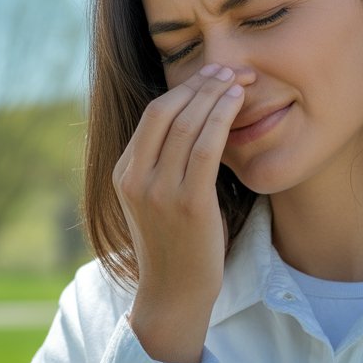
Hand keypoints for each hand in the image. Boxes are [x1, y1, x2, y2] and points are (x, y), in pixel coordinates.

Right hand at [112, 63, 244, 362]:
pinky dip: (221, 118)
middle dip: (200, 84)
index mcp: (124, 173)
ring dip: (214, 94)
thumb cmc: (176, 244)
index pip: (152, 115)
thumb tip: (190, 124)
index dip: (184, 88)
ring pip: (186, 124)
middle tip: (228, 69)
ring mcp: (159, 191)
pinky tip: (237, 102)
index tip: (211, 75)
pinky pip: (204, 148)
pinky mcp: (187, 203)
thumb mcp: (156, 199)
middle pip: (166, 111)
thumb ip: (163, 164)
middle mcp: (135, 178)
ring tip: (238, 79)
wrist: (175, 294)